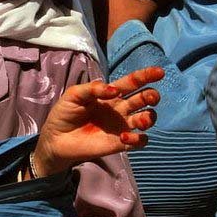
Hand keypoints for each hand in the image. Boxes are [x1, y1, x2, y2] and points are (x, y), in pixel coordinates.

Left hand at [31, 66, 164, 175]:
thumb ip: (93, 89)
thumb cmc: (65, 113)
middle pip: (144, 99)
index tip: (159, 72)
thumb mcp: (74, 94)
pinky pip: (140, 141)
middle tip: (150, 97)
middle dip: (152, 96)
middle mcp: (121, 108)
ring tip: (140, 120)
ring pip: (147, 119)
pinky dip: (138, 139)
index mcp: (111, 93)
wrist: (56, 139)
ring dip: (149, 118)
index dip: (146, 76)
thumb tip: (115, 89)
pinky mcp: (120, 143)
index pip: (133, 82)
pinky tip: (124, 137)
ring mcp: (122, 125)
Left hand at [94, 0, 178, 43]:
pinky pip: (98, 11)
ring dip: (108, 4)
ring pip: (102, 0)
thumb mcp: (149, 7)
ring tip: (118, 13)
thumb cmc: (135, 18)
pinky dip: (104, 14)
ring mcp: (95, 5)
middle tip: (125, 1)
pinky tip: (112, 21)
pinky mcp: (92, 17)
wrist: (121, 41)